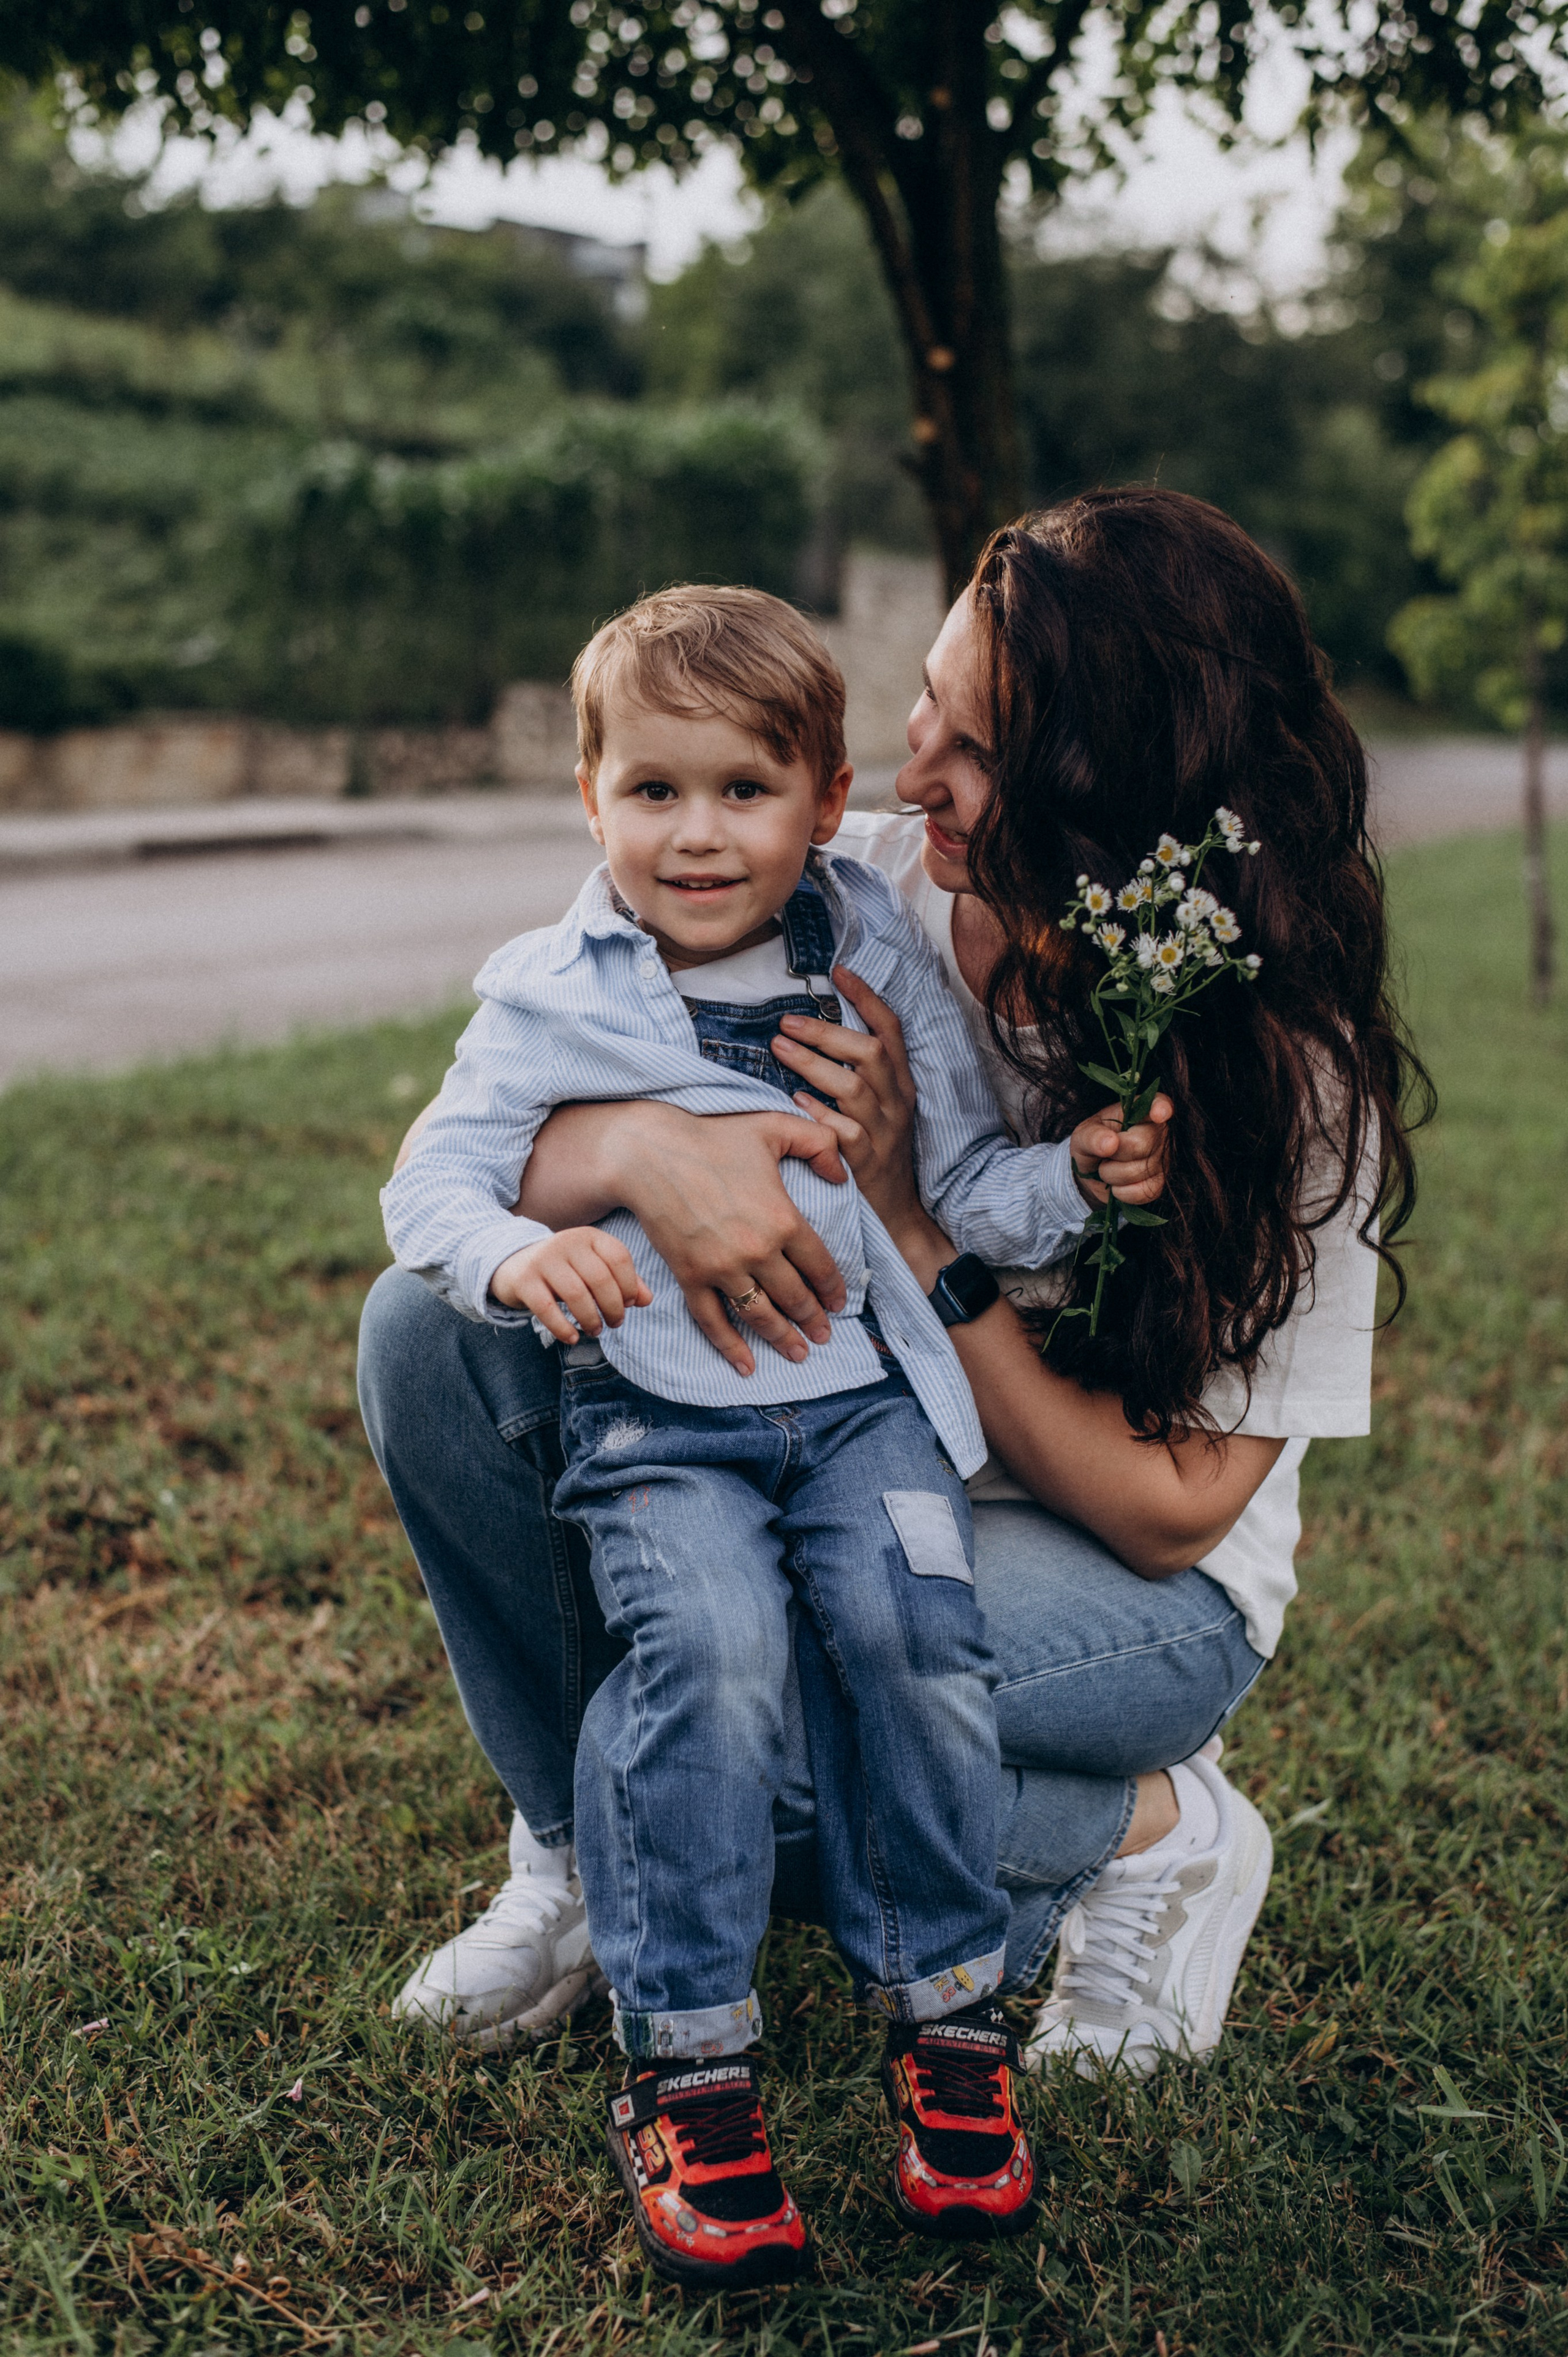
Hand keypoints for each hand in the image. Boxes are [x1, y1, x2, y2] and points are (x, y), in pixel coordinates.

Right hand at [489, 1227, 651, 1344]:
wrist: (513, 1263)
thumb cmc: (564, 1269)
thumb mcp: (594, 1268)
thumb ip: (622, 1281)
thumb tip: (647, 1300)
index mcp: (589, 1236)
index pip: (619, 1257)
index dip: (629, 1285)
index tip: (627, 1304)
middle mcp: (566, 1242)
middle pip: (600, 1278)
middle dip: (613, 1308)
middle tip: (614, 1323)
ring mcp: (543, 1260)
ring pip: (576, 1295)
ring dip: (591, 1319)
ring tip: (595, 1330)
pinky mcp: (524, 1281)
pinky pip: (548, 1309)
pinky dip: (563, 1328)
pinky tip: (572, 1338)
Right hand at [523, 1100, 854, 1378]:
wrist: (649, 1153)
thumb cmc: (712, 1137)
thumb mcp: (774, 1127)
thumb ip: (819, 1143)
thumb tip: (842, 1173)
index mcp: (783, 1218)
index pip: (820, 1266)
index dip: (833, 1289)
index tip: (839, 1303)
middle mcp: (756, 1250)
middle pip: (795, 1297)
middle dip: (814, 1320)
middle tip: (825, 1335)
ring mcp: (721, 1268)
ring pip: (761, 1316)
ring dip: (783, 1339)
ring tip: (799, 1353)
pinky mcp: (690, 1276)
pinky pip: (714, 1321)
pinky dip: (731, 1348)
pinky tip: (747, 1366)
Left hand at [771, 967, 923, 1230]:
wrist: (897, 1212)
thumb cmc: (877, 1151)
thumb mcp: (881, 1108)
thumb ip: (859, 1073)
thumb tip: (820, 1034)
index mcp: (901, 1084)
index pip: (891, 1030)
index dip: (867, 998)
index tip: (839, 972)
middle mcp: (897, 1102)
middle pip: (869, 1053)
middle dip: (827, 1032)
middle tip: (787, 1022)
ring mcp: (884, 1132)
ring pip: (852, 1087)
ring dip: (812, 1064)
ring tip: (779, 1048)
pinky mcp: (866, 1161)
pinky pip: (842, 1131)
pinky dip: (817, 1113)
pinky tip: (793, 1101)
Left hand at [1069, 1096, 1172, 1207]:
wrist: (1092, 1173)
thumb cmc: (1092, 1144)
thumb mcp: (1083, 1135)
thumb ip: (1093, 1136)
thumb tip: (1110, 1143)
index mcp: (1141, 1111)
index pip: (1159, 1104)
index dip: (1161, 1108)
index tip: (1158, 1114)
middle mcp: (1158, 1133)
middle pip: (1141, 1144)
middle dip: (1114, 1154)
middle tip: (1105, 1153)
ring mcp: (1163, 1159)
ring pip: (1140, 1171)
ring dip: (1113, 1174)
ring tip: (1107, 1167)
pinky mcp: (1159, 1184)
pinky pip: (1143, 1191)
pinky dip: (1122, 1192)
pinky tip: (1116, 1185)